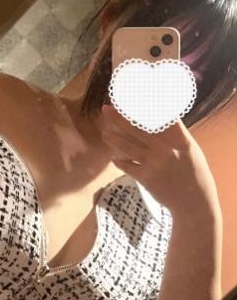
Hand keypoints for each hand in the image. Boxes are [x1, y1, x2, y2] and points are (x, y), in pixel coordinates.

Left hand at [99, 104, 220, 216]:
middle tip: (106, 109)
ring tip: (105, 132)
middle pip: (136, 128)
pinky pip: (126, 165)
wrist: (193, 202)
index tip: (128, 97)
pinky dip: (119, 161)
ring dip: (113, 138)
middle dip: (118, 117)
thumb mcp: (189, 149)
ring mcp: (153, 162)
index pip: (158, 116)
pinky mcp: (145, 177)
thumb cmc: (193, 172)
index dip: (142, 106)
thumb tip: (154, 119)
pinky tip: (115, 158)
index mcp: (179, 139)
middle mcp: (165, 148)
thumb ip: (174, 135)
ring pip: (126, 146)